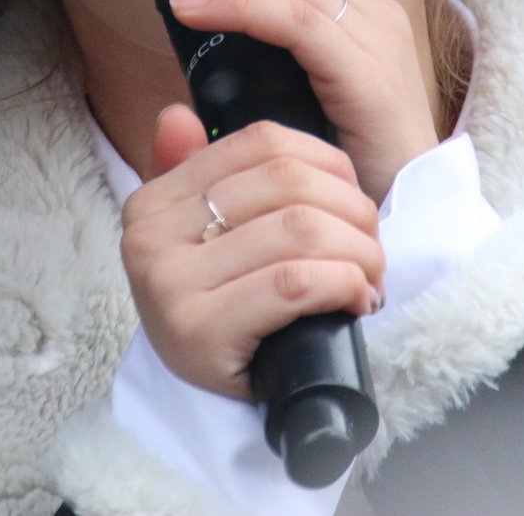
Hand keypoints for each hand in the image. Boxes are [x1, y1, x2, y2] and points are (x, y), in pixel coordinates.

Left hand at [106, 0, 439, 204]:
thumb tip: (192, 15)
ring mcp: (368, 32)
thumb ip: (262, 43)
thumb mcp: (300, 84)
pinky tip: (181, 11)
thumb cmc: (346, 158)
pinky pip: (287, 19)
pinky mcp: (360, 72)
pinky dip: (230, 7)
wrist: (408, 217)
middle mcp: (366, 0)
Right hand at [120, 105, 384, 399]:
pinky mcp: (199, 330)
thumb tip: (178, 115)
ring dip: (358, 251)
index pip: (260, 143)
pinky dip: (343, 284)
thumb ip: (193, 173)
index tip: (351, 200)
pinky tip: (357, 298)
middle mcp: (150, 236)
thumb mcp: (198, 240)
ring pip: (298, 230)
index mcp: (152, 199)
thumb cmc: (219, 311)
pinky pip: (294, 282)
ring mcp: (169, 284)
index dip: (328, 163)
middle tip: (373, 246)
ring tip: (370, 274)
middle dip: (352, 210)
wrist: (200, 408)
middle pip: (287, 183)